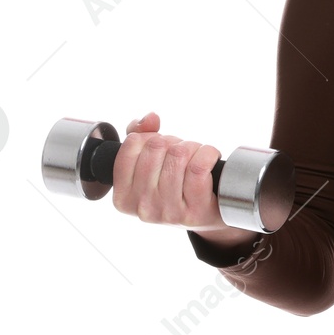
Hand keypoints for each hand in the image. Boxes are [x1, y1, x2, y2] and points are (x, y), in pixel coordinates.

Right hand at [113, 111, 229, 232]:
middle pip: (157, 147)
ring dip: (193, 147)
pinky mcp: (194, 211)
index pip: (132, 145)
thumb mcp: (151, 163)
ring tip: (196, 158)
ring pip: (179, 154)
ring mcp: (168, 212)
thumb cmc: (176, 185)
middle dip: (174, 142)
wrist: (208, 214)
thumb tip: (149, 119)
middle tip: (182, 153)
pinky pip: (199, 167)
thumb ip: (141, 135)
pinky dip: (208, 154)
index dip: (150, 137)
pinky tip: (210, 159)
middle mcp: (143, 206)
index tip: (161, 148)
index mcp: (123, 196)